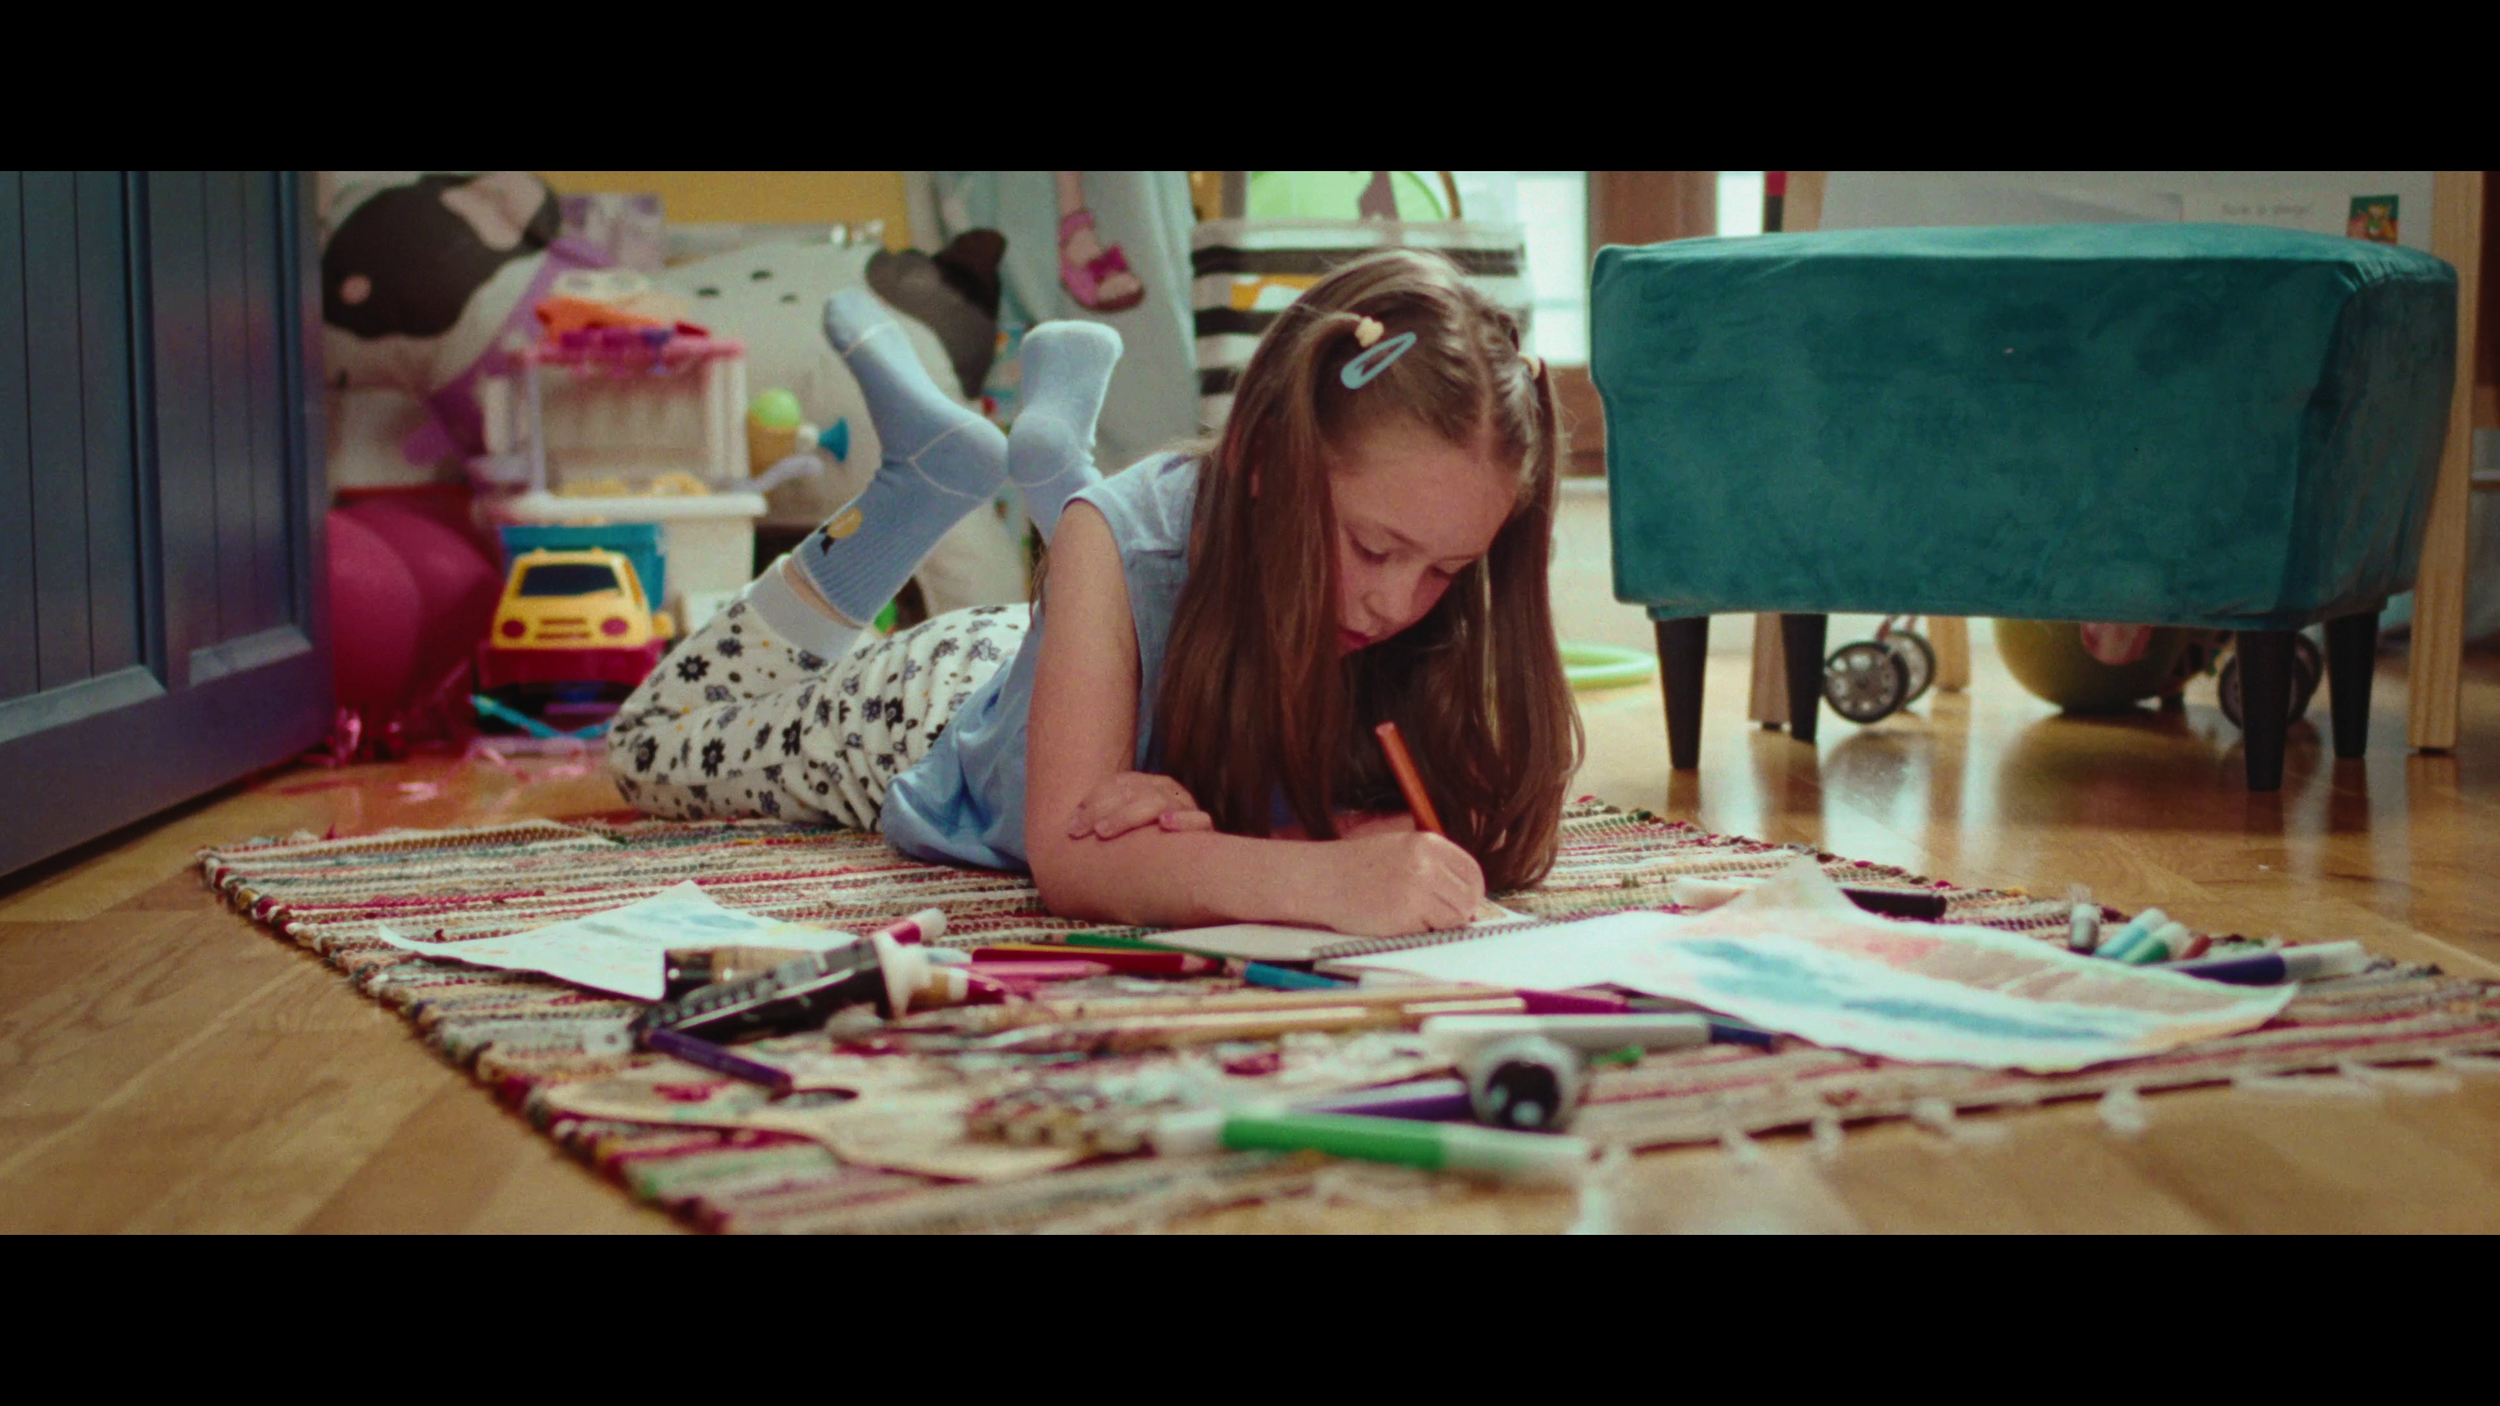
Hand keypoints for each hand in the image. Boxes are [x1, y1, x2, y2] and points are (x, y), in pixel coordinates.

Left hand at [1065, 771, 1213, 840]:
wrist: (1192, 863)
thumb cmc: (1145, 845)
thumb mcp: (1122, 827)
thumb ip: (1103, 818)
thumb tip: (1072, 827)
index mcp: (1147, 784)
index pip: (1118, 784)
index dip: (1092, 802)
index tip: (1071, 828)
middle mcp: (1166, 790)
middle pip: (1132, 792)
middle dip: (1102, 811)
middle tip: (1081, 833)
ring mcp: (1185, 807)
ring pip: (1157, 802)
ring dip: (1127, 816)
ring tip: (1104, 831)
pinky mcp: (1203, 828)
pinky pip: (1200, 821)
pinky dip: (1183, 820)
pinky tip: (1165, 824)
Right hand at [1305, 832, 1484, 937]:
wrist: (1321, 879)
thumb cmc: (1358, 867)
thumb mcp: (1400, 847)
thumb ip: (1433, 864)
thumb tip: (1468, 893)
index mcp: (1427, 843)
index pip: (1472, 872)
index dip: (1472, 892)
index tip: (1463, 902)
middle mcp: (1425, 863)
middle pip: (1468, 899)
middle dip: (1459, 912)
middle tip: (1439, 916)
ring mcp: (1416, 889)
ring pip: (1454, 918)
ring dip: (1440, 924)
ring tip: (1414, 917)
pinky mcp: (1404, 916)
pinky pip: (1430, 932)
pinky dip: (1420, 932)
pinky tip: (1398, 921)